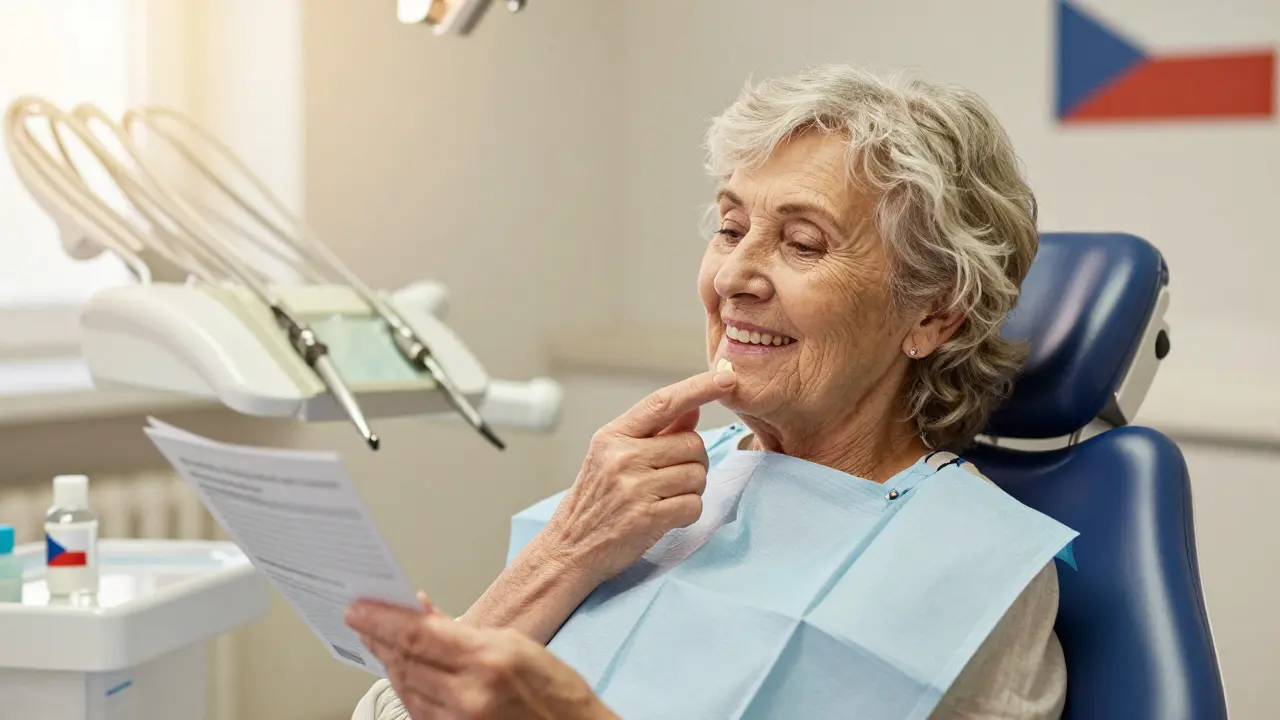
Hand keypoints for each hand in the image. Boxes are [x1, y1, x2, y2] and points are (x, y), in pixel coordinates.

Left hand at [347, 594, 617, 719]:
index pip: (417, 635)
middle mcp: (468, 695)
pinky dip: (405, 689)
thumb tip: (423, 613)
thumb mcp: (514, 643)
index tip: (358, 608)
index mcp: (486, 661)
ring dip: (388, 663)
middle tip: (360, 619)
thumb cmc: (555, 690)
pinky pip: (417, 713)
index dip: (381, 620)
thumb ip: (463, 631)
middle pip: (405, 662)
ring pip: (405, 689)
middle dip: (378, 638)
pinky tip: (399, 672)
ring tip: (376, 641)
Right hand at [545, 369, 736, 583]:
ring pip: (697, 475)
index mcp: (613, 436)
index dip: (699, 388)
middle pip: (692, 443)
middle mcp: (622, 457)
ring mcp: (634, 487)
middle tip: (672, 478)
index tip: (726, 379)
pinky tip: (666, 517)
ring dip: (691, 489)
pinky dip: (688, 512)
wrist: (569, 548)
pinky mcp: (646, 518)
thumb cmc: (596, 501)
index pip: (663, 402)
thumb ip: (655, 432)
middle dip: (693, 460)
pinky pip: (694, 505)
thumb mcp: (614, 457)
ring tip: (664, 498)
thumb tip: (693, 407)